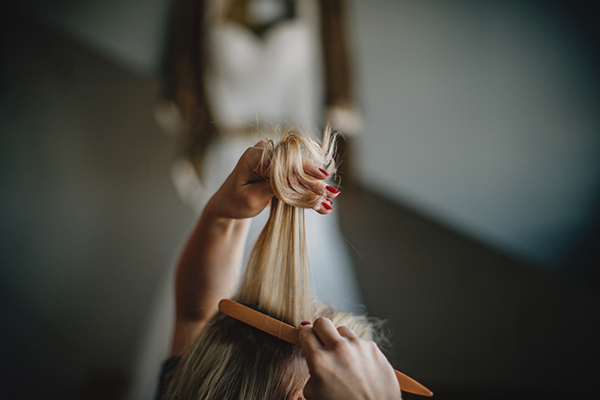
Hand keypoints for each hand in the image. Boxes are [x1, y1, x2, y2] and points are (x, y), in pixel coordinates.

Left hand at [208, 141, 340, 219]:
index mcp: (254, 155)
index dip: (305, 171)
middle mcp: (265, 152)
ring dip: (315, 187)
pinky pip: (297, 177)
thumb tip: (299, 184)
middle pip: (295, 165)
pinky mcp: (280, 168)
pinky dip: (309, 190)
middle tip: (332, 195)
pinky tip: (322, 203)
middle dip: (314, 181)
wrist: (228, 204)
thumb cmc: (235, 202)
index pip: (284, 161)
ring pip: (299, 172)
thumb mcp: (252, 198)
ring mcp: (274, 159)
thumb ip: (275, 188)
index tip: (322, 180)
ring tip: (330, 201)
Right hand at [298, 318, 401, 399]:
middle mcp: (338, 349)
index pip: (305, 333)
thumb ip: (310, 371)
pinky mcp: (373, 347)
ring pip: (342, 330)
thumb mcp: (314, 394)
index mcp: (320, 361)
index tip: (306, 336)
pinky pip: (359, 341)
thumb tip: (311, 356)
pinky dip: (356, 350)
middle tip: (321, 342)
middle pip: (322, 322)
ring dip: (339, 340)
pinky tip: (358, 365)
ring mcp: (357, 346)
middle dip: (318, 330)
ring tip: (343, 358)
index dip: (304, 335)